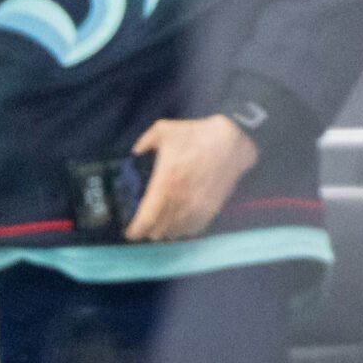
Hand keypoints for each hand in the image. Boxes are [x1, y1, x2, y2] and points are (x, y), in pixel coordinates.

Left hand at [124, 115, 260, 242]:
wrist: (233, 139)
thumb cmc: (197, 134)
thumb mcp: (164, 129)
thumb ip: (144, 141)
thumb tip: (135, 152)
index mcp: (165, 181)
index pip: (147, 217)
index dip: (136, 230)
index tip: (130, 233)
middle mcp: (180, 198)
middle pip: (160, 227)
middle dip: (150, 231)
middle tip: (144, 229)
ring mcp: (198, 204)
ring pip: (178, 230)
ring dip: (167, 232)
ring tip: (161, 231)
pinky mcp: (213, 205)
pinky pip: (196, 227)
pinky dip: (186, 231)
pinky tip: (181, 228)